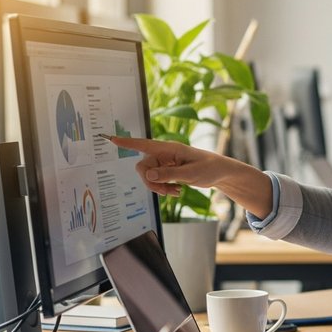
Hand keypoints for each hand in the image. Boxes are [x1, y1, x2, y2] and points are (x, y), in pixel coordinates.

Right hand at [107, 135, 273, 216]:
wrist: (221, 173)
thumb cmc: (209, 168)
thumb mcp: (190, 174)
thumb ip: (168, 175)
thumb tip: (147, 174)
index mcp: (169, 149)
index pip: (143, 144)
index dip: (127, 143)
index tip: (111, 139)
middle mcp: (165, 154)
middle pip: (143, 167)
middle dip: (151, 182)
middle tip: (167, 192)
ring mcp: (166, 163)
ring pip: (149, 176)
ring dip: (158, 187)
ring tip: (175, 192)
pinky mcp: (169, 172)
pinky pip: (157, 181)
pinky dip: (164, 188)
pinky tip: (176, 192)